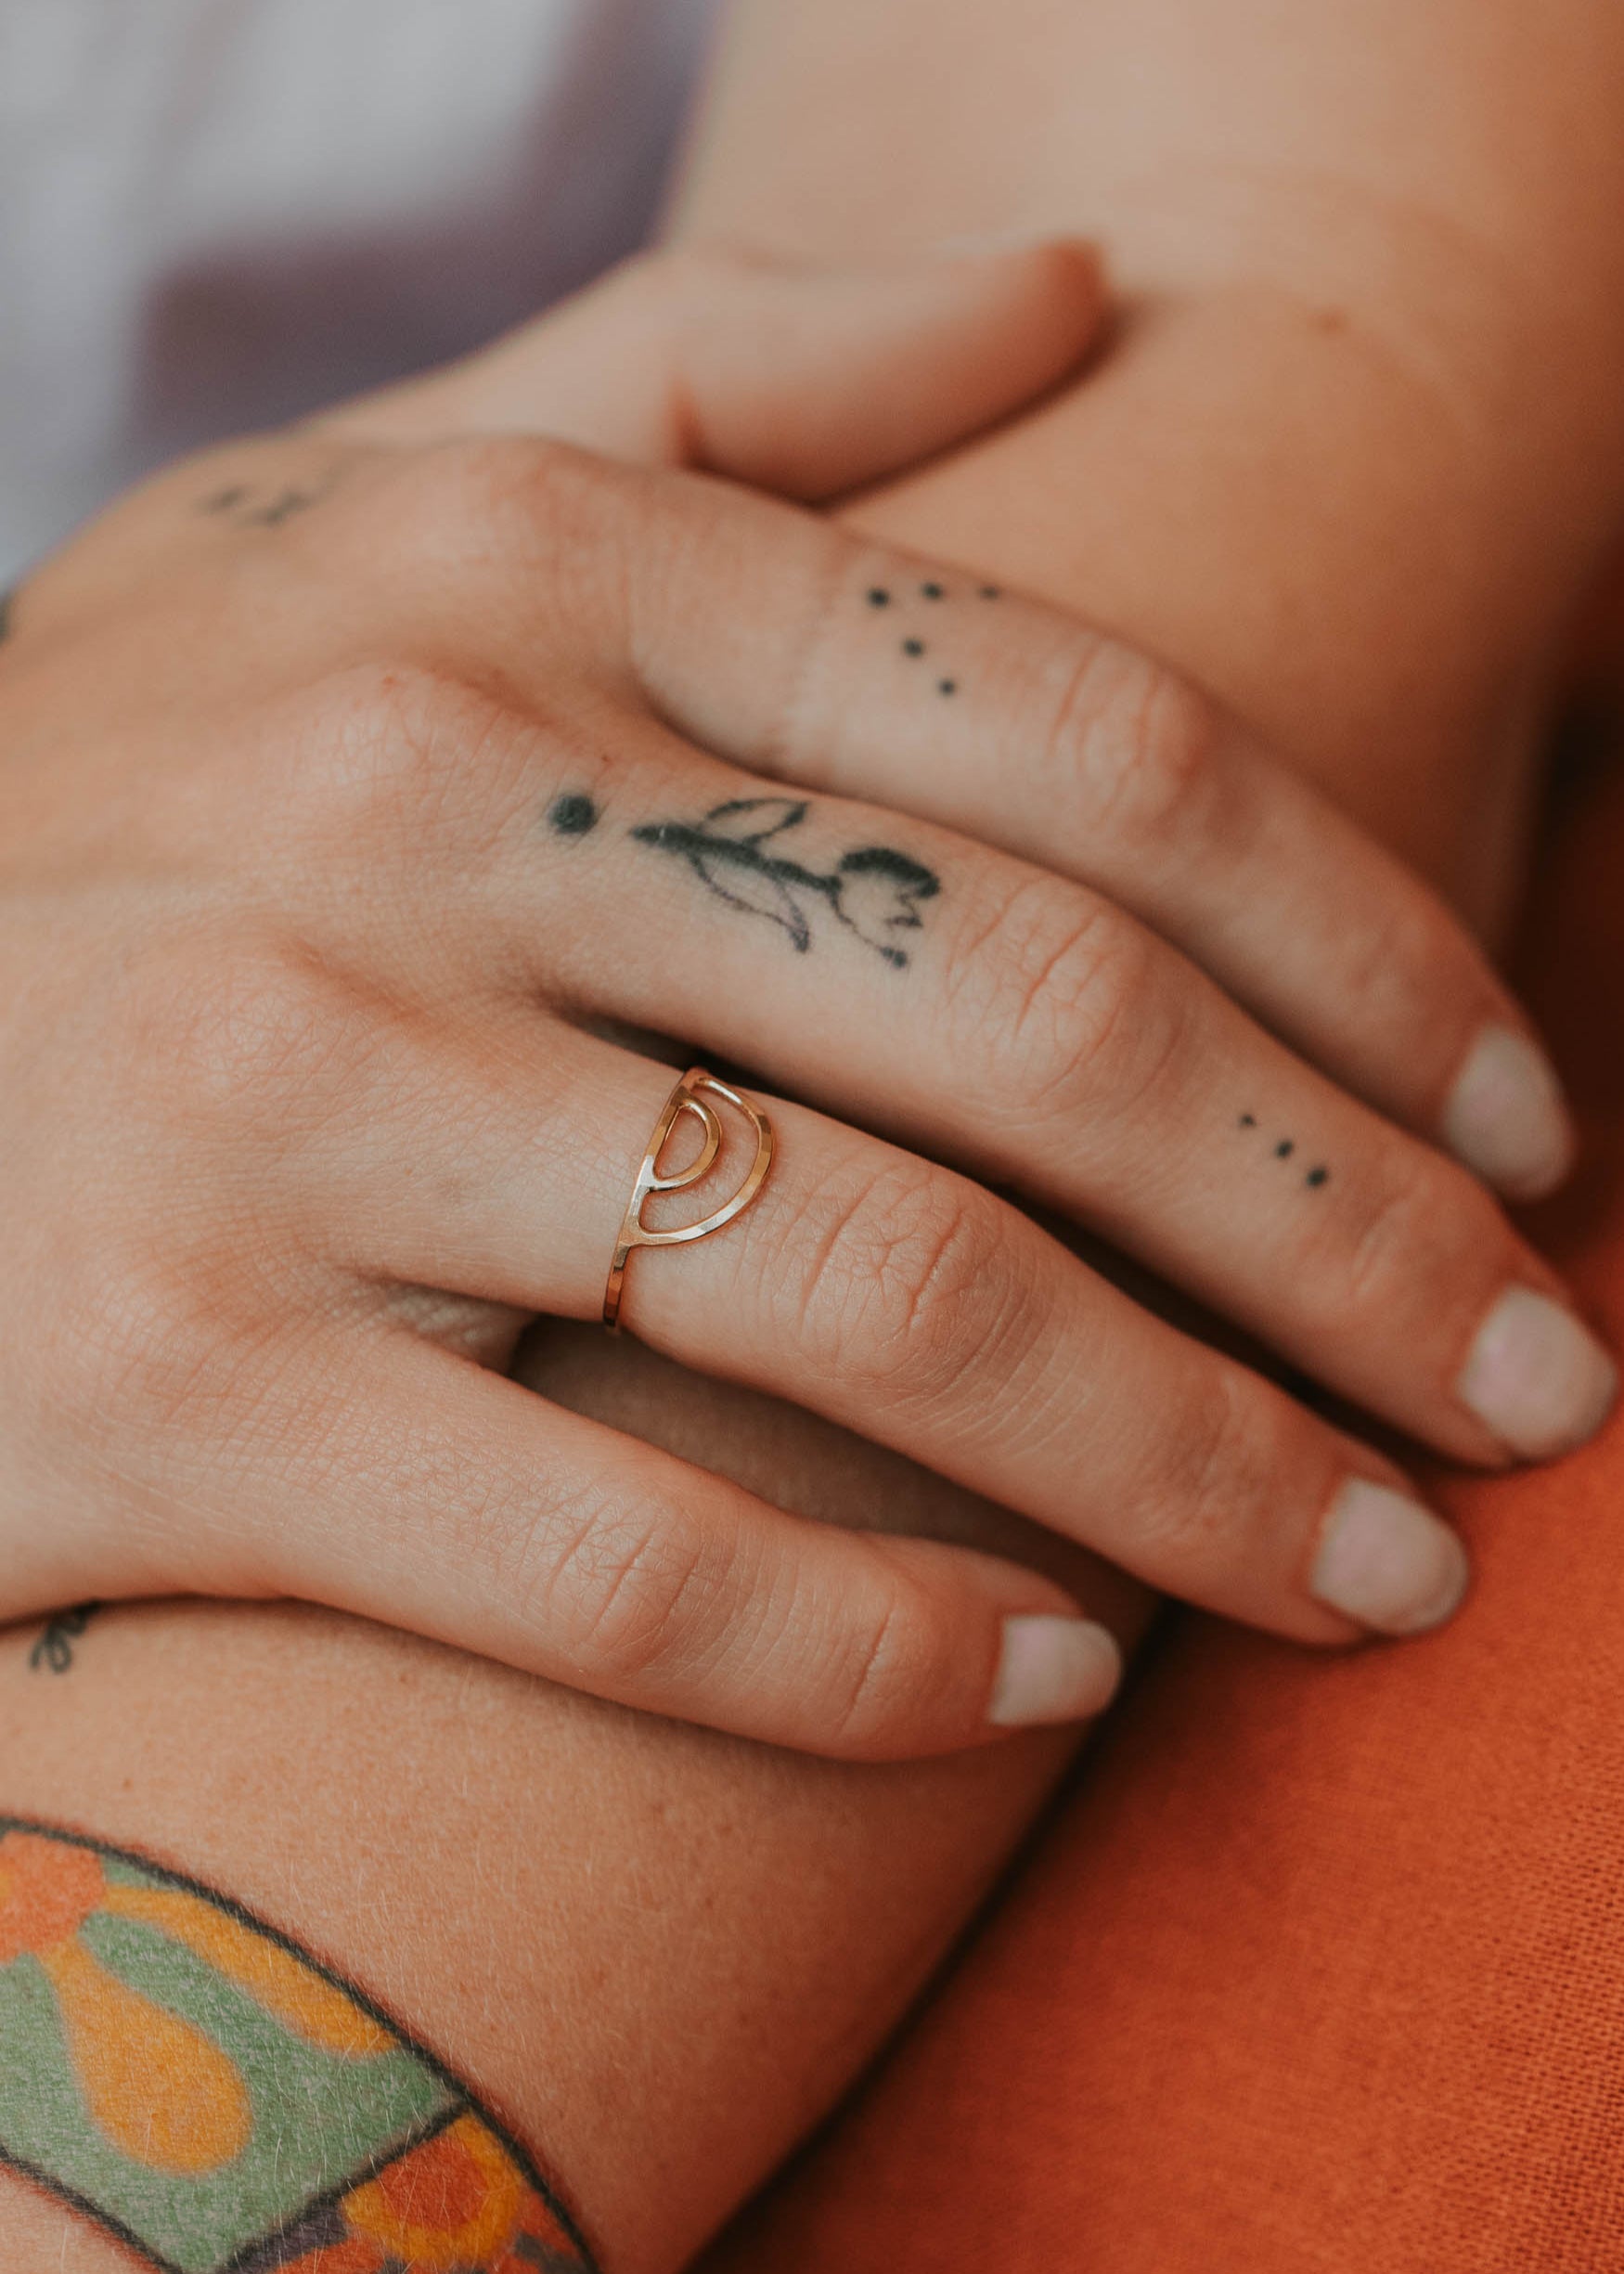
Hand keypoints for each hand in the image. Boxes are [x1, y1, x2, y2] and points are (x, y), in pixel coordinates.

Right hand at [1, 246, 1610, 1757]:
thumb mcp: (358, 520)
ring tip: (1384, 1577)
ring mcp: (275, 1095)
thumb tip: (1063, 295)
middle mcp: (403, 798)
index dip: (1370, 949)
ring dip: (1203, 1476)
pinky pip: (625, 1557)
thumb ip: (709, 380)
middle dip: (1362, 1243)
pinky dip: (884, 1654)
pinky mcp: (168, 1387)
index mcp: (508, 571)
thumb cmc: (109, 806)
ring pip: (883, 1307)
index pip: (1081, 745)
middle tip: (1536, 1399)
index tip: (1515, 1120)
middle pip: (1045, 1029)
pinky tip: (1049, 1693)